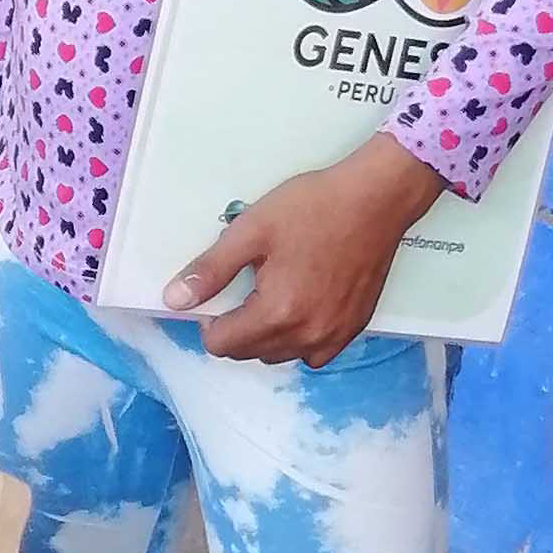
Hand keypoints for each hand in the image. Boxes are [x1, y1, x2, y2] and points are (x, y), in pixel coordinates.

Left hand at [174, 135, 442, 360]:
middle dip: (234, 329)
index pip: (221, 344)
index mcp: (278, 312)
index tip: (218, 294)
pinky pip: (315, 353)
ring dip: (264, 337)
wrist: (378, 198)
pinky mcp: (357, 325)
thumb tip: (174, 300)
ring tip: (269, 296)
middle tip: (242, 290)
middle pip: (249, 353)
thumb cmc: (314, 208)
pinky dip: (298, 341)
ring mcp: (337, 333)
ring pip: (281, 354)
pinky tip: (297, 310)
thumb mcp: (250, 231)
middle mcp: (309, 333)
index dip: (209, 321)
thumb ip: (210, 271)